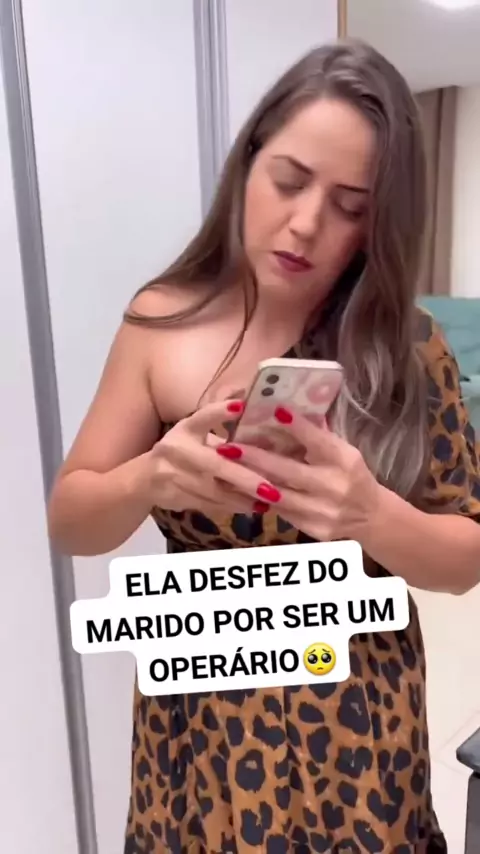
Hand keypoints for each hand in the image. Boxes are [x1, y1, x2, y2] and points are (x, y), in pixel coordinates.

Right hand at [147, 399, 282, 516]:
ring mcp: (174, 476)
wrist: (143, 480)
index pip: (201, 417)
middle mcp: (177, 450)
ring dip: (242, 498)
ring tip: (268, 502)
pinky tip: (252, 509)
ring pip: (214, 491)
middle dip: (245, 478)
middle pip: (215, 465)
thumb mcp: (193, 432)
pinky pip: (209, 505)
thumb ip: (219, 427)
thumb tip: (253, 416)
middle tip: (270, 488)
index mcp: (185, 430)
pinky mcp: (175, 497)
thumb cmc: (179, 451)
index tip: (240, 406)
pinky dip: (231, 507)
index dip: (219, 411)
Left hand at [215, 407, 380, 540]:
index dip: (298, 427)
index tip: (275, 411)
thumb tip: (289, 408)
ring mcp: (324, 511)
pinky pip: (280, 512)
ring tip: (225, 468)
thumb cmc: (351, 475)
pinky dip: (259, 499)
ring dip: (248, 481)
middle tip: (228, 446)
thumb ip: (318, 435)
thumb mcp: (343, 451)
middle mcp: (335, 486)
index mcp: (345, 460)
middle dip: (255, 458)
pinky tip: (239, 489)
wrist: (370, 516)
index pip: (319, 441)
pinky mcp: (314, 529)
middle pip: (289, 471)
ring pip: (278, 495)